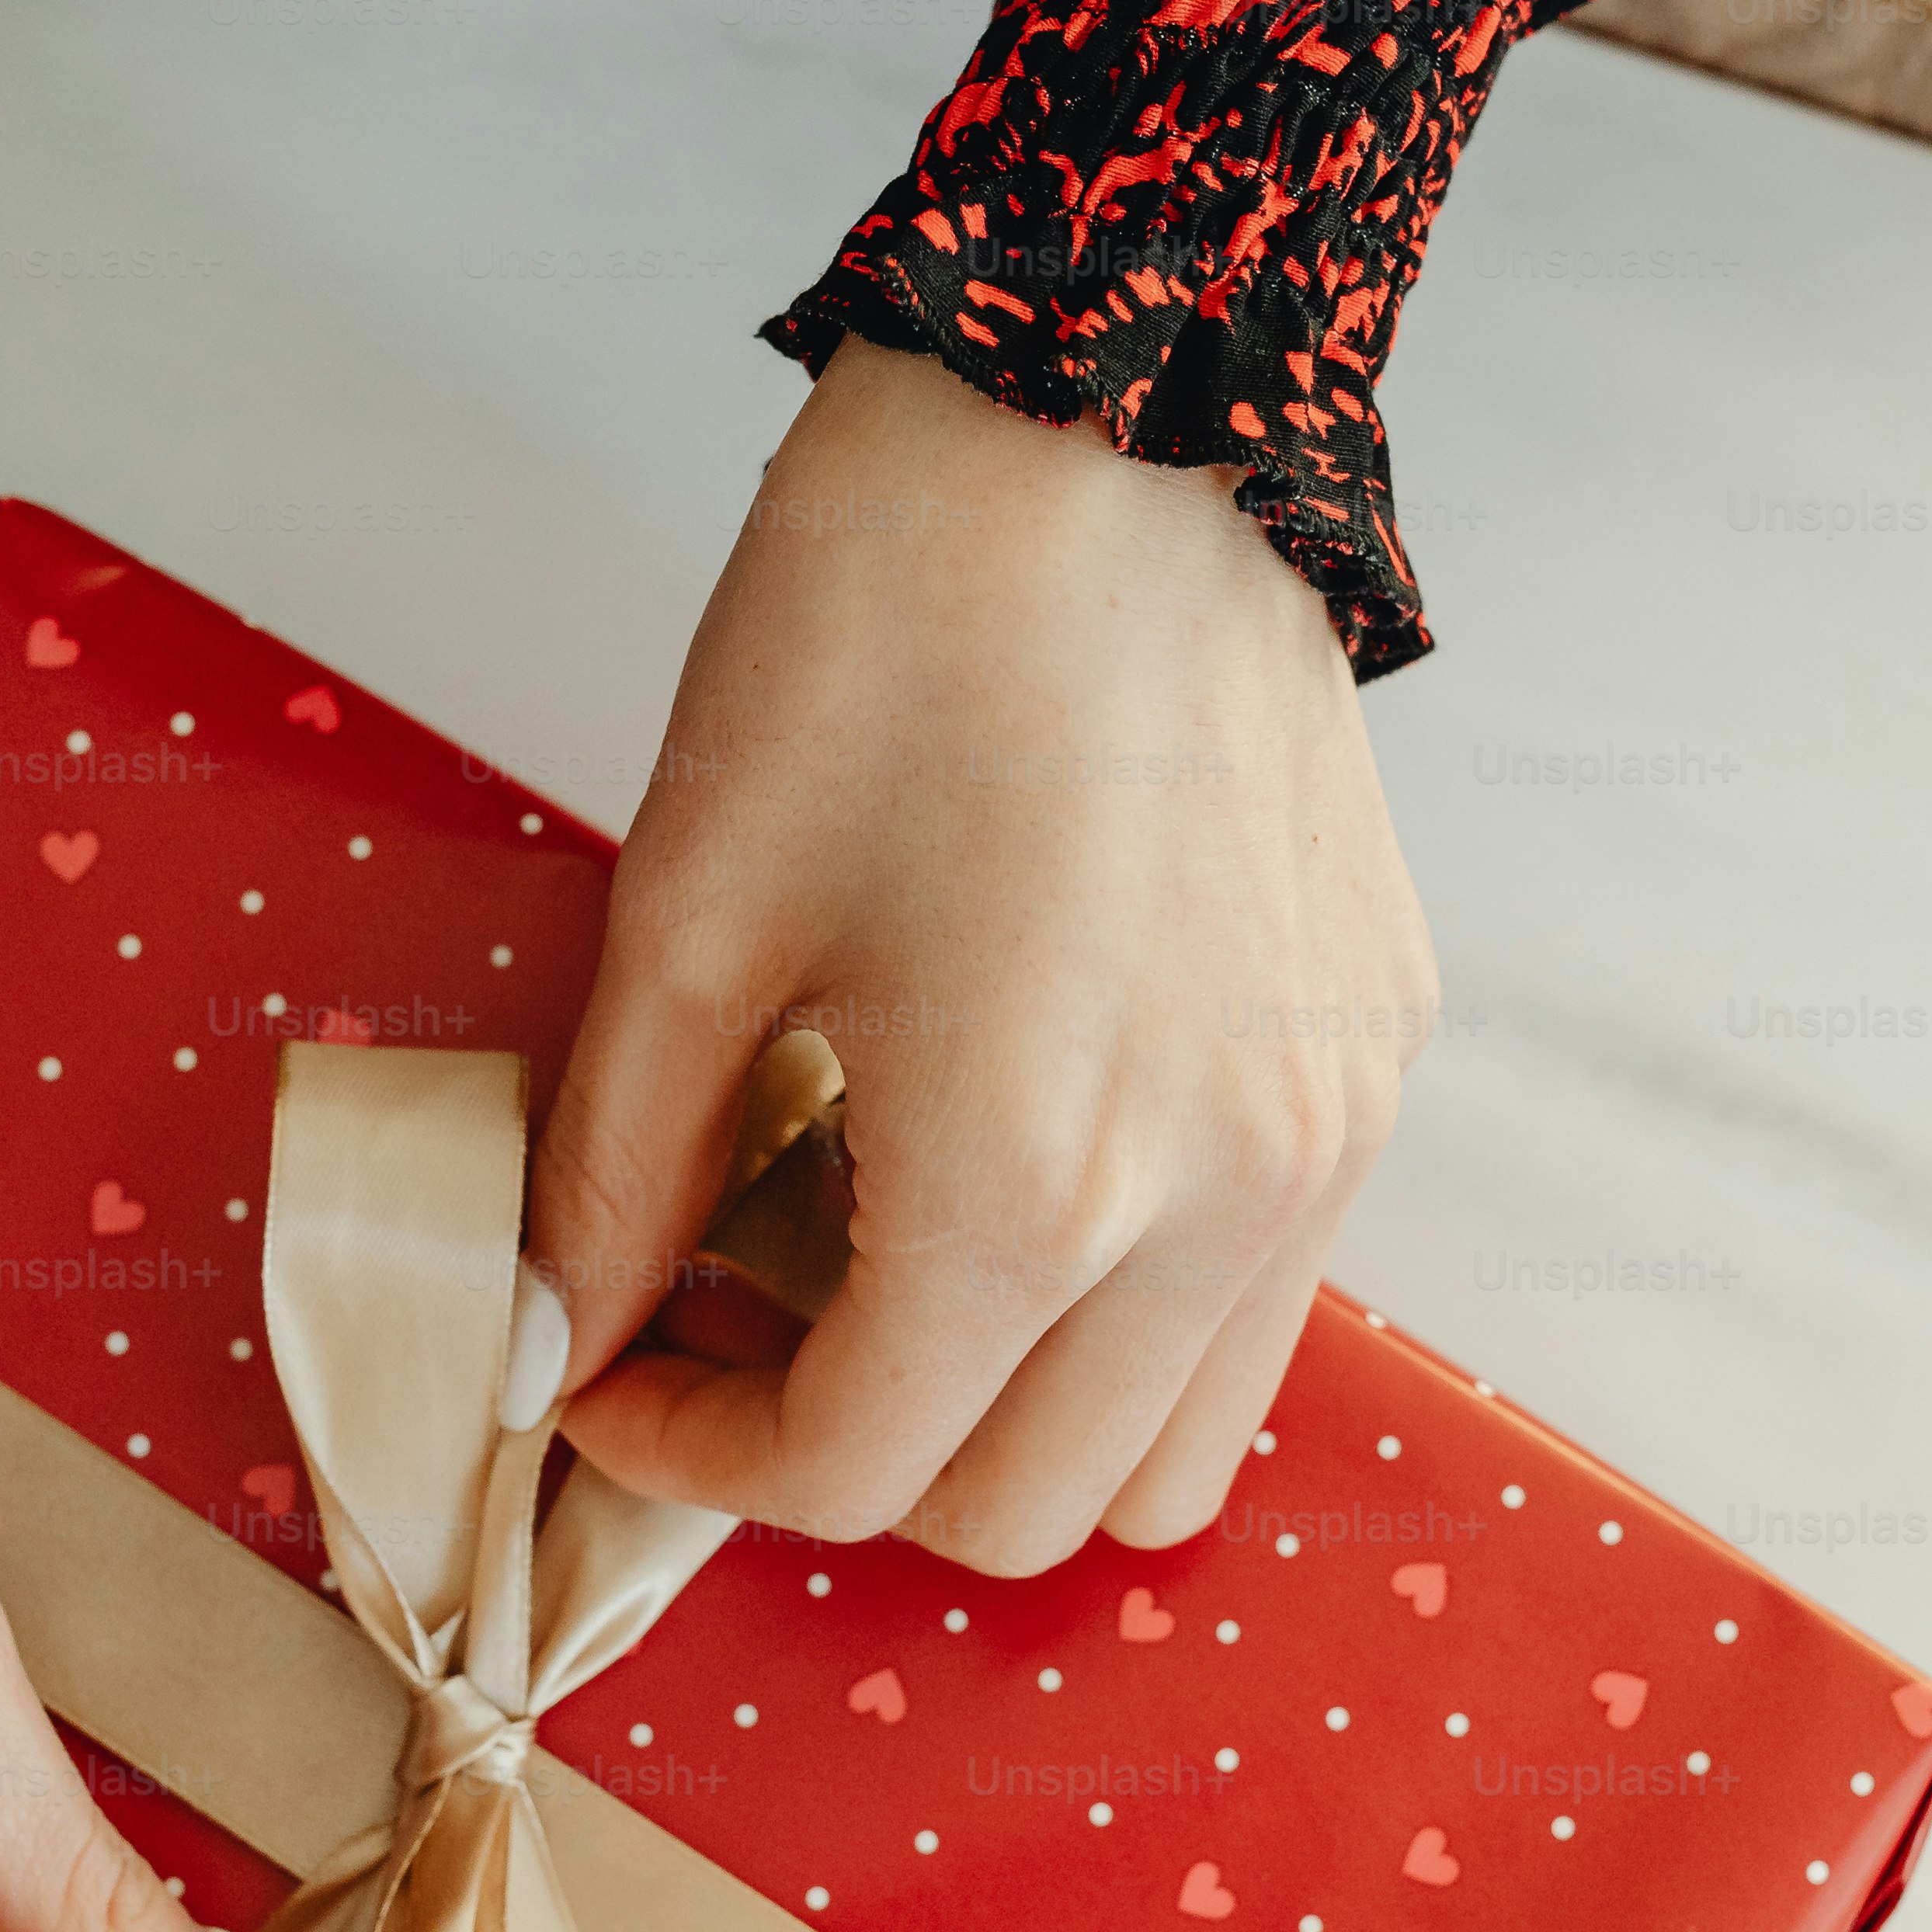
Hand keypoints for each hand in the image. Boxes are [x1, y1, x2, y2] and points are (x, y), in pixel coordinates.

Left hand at [534, 337, 1435, 1569]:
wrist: (1114, 416)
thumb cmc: (884, 631)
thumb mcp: (691, 914)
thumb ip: (617, 1175)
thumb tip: (558, 1336)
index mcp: (1028, 1189)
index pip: (852, 1473)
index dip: (691, 1445)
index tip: (608, 1360)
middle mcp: (1212, 1208)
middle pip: (1018, 1514)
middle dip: (846, 1455)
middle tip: (737, 1314)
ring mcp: (1320, 1147)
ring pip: (1171, 1456)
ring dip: (1010, 1421)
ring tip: (890, 1267)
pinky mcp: (1373, 1069)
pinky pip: (1256, 1305)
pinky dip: (1128, 1317)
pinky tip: (1025, 1168)